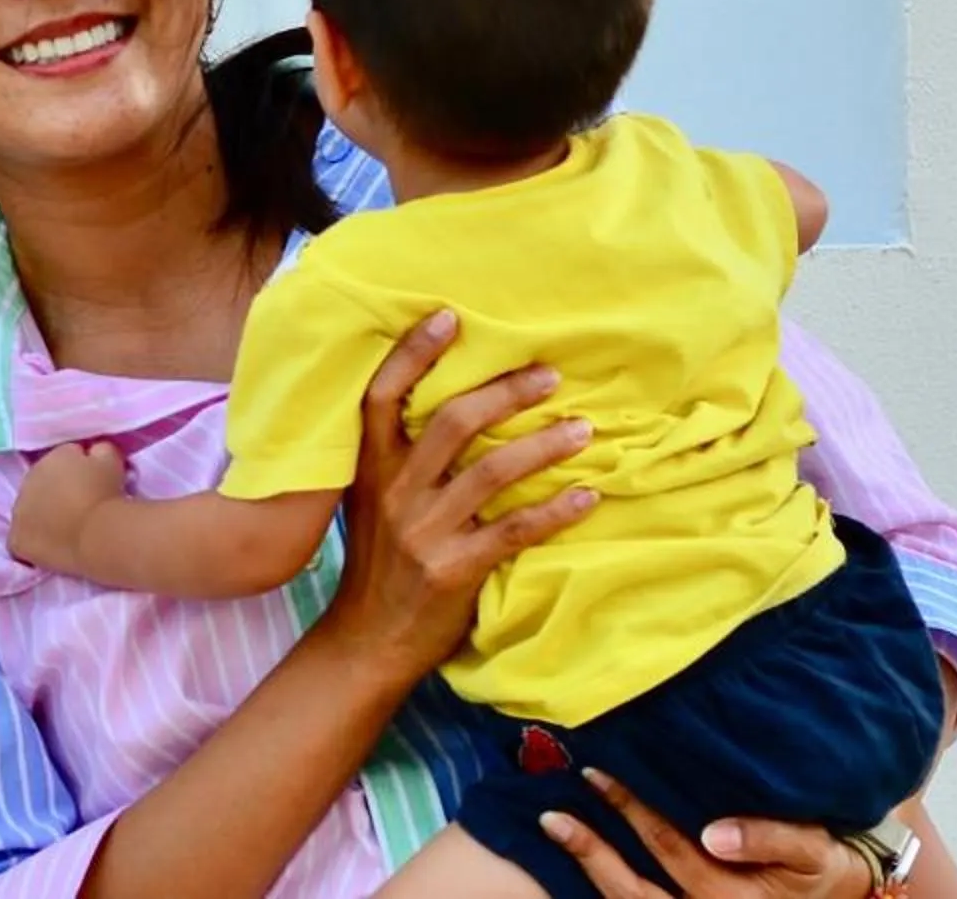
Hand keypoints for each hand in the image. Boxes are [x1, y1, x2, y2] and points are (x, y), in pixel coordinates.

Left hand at [7, 440, 126, 575]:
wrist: (98, 531)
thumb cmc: (107, 494)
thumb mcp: (110, 458)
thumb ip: (97, 451)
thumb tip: (93, 453)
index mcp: (51, 457)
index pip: (62, 460)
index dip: (79, 473)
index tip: (92, 485)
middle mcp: (28, 479)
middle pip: (42, 485)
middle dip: (57, 493)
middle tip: (79, 509)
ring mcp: (19, 510)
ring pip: (28, 512)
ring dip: (43, 517)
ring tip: (67, 531)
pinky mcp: (17, 539)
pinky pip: (20, 540)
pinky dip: (33, 544)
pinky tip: (50, 549)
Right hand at [318, 311, 596, 680]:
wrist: (370, 637)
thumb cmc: (379, 562)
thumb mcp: (371, 501)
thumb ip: (400, 459)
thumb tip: (460, 407)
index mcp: (370, 468)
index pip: (381, 395)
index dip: (412, 354)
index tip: (450, 318)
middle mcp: (395, 491)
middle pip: (452, 423)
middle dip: (505, 393)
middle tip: (550, 375)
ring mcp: (424, 531)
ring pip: (491, 472)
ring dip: (543, 447)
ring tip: (583, 431)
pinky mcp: (455, 569)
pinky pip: (514, 531)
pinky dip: (555, 511)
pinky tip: (586, 497)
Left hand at [544, 770, 877, 897]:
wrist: (843, 897)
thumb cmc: (820, 868)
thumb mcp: (810, 850)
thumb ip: (767, 837)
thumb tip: (713, 834)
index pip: (672, 850)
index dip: (633, 812)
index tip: (597, 774)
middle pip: (635, 891)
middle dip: (591, 852)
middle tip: (552, 814)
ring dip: (589, 869)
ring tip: (554, 828)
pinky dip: (605, 885)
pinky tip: (578, 856)